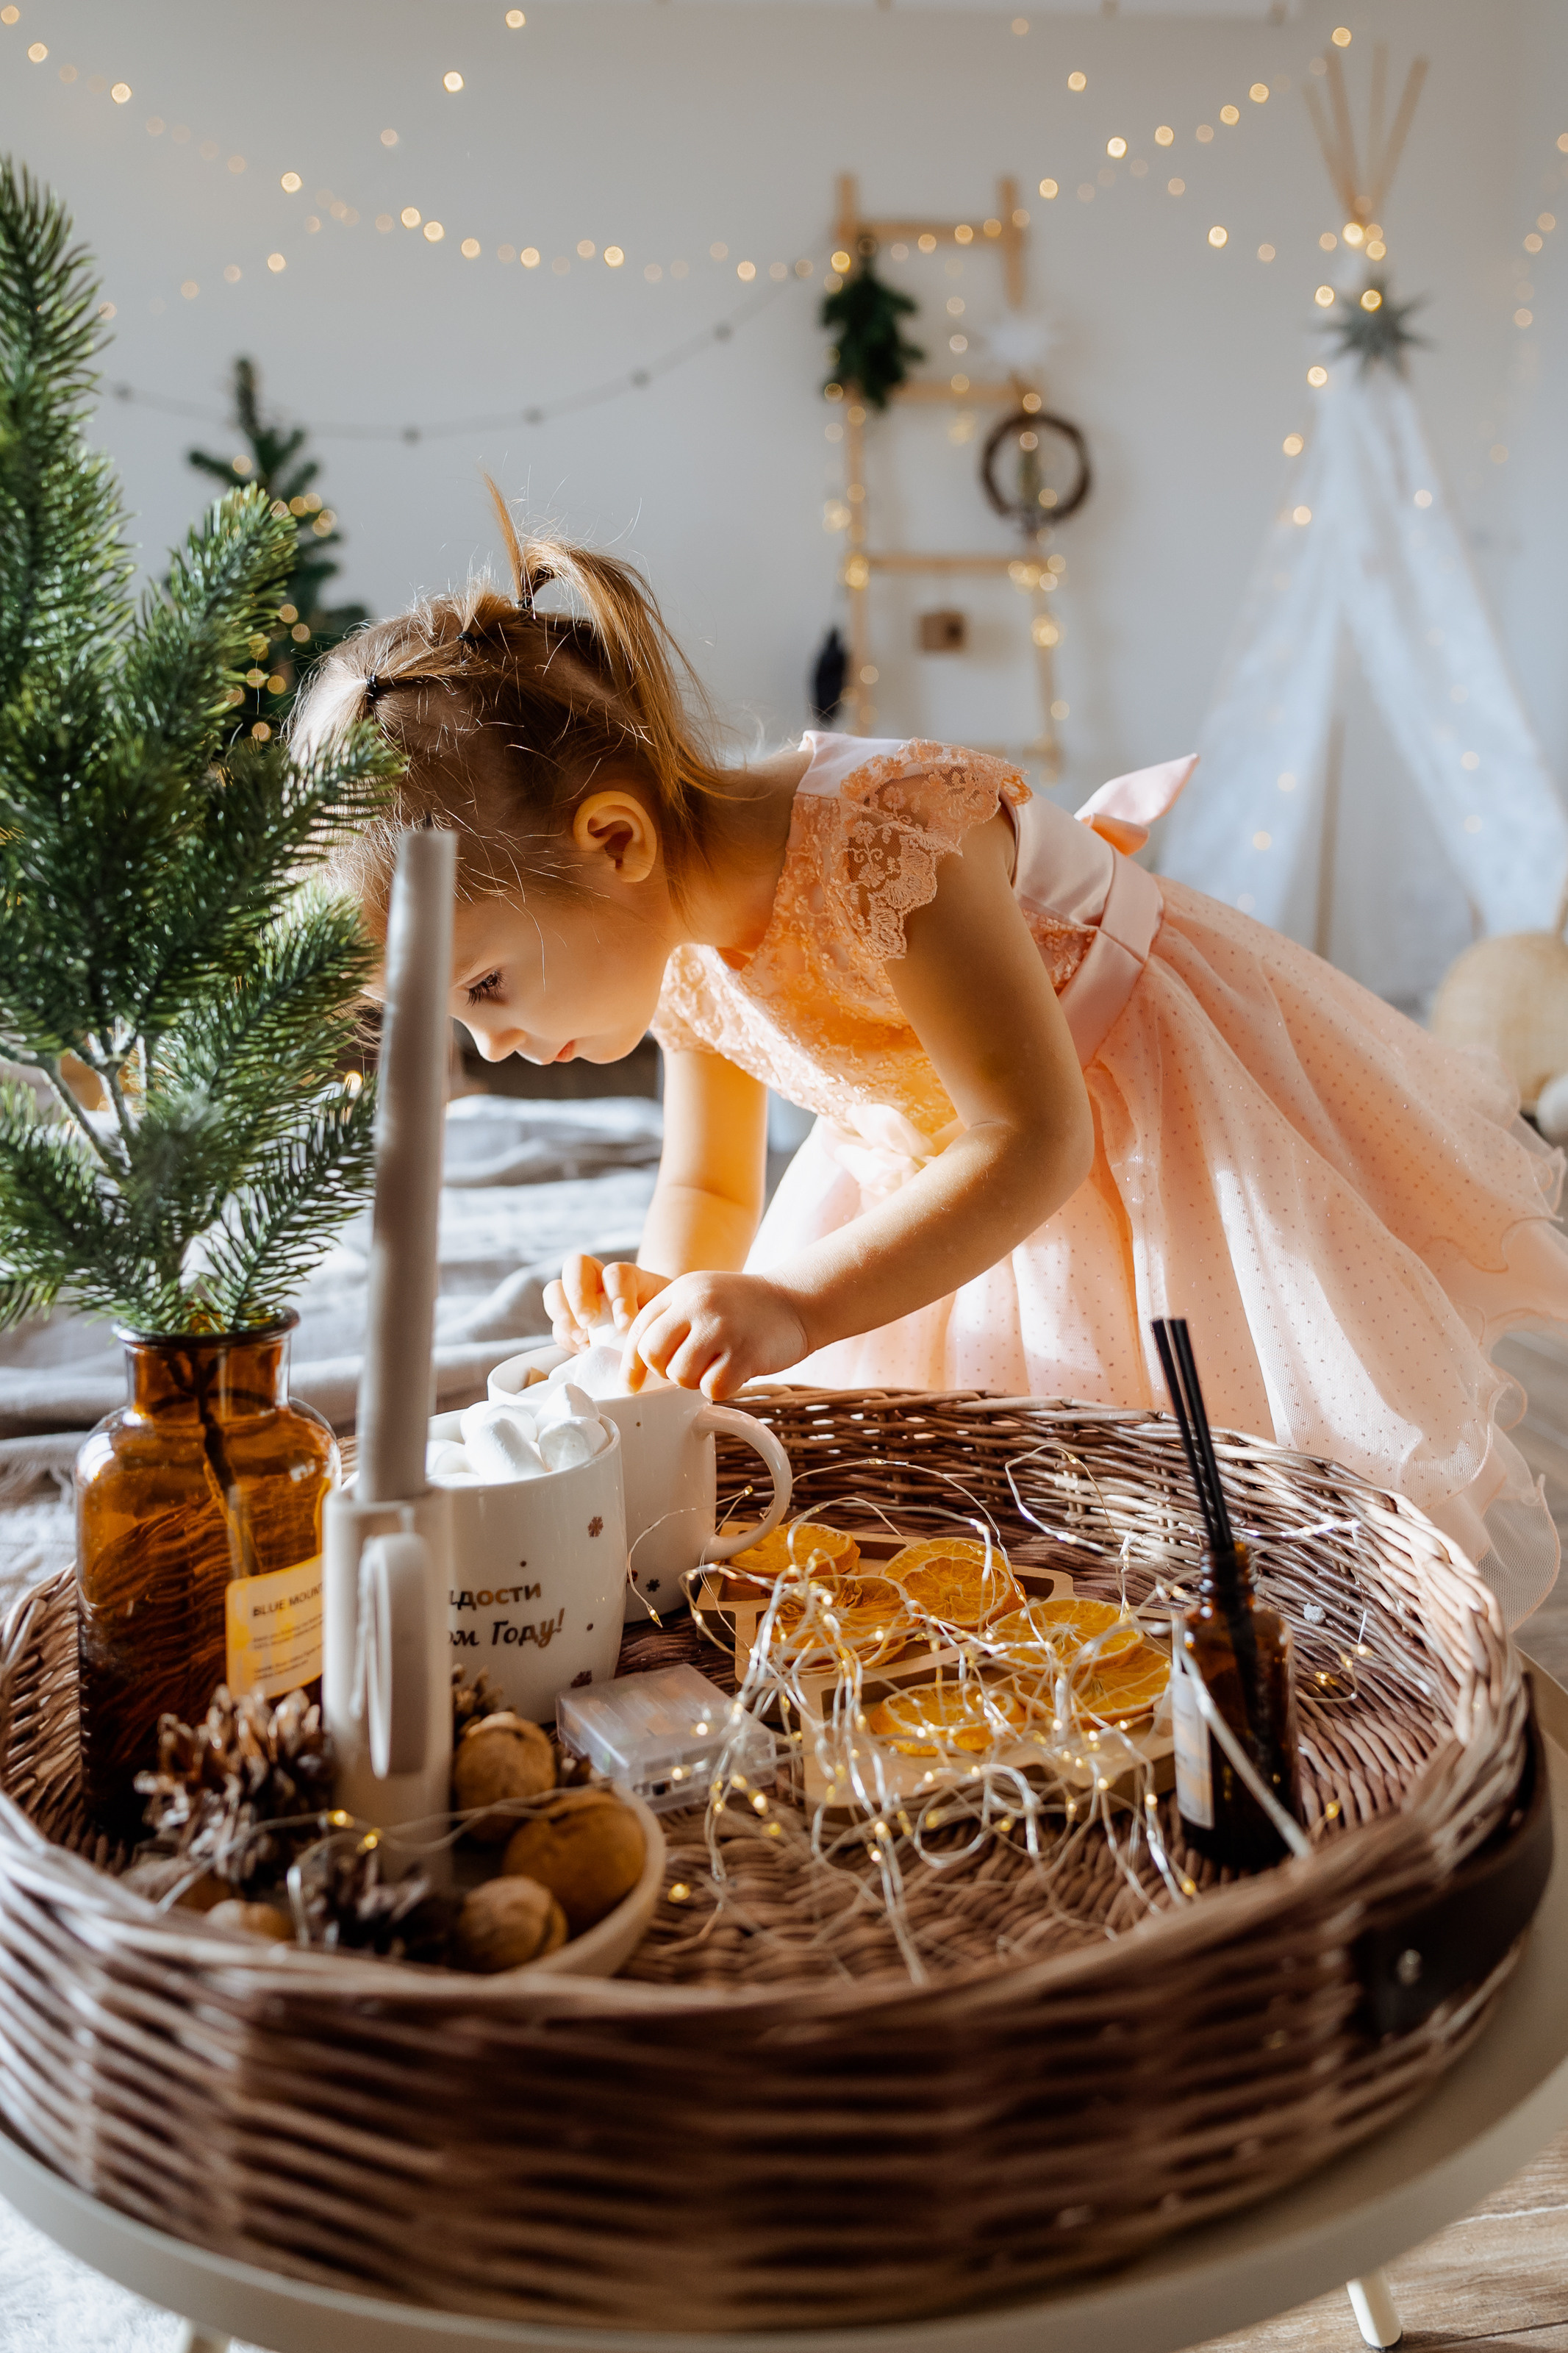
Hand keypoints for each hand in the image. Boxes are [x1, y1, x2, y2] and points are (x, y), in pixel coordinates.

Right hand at [544, 1255, 668, 1354]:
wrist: (659, 1330)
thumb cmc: (665, 1319)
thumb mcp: (666, 1314)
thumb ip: (651, 1319)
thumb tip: (637, 1338)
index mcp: (626, 1275)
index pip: (616, 1273)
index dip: (618, 1295)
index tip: (625, 1324)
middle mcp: (599, 1281)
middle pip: (576, 1265)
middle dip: (578, 1294)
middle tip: (589, 1322)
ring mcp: (580, 1300)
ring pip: (555, 1291)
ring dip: (563, 1313)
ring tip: (581, 1338)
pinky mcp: (572, 1325)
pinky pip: (558, 1327)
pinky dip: (566, 1337)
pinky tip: (583, 1349)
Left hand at [621, 1270, 810, 1398]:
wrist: (798, 1301)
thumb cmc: (747, 1306)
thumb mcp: (703, 1295)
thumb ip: (671, 1318)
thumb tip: (637, 1364)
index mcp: (682, 1289)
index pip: (639, 1331)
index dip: (632, 1363)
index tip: (632, 1384)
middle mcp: (698, 1304)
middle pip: (654, 1354)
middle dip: (666, 1370)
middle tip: (689, 1367)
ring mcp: (722, 1327)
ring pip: (680, 1375)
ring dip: (695, 1381)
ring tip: (717, 1365)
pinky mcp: (745, 1353)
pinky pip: (712, 1388)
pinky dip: (721, 1388)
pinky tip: (734, 1371)